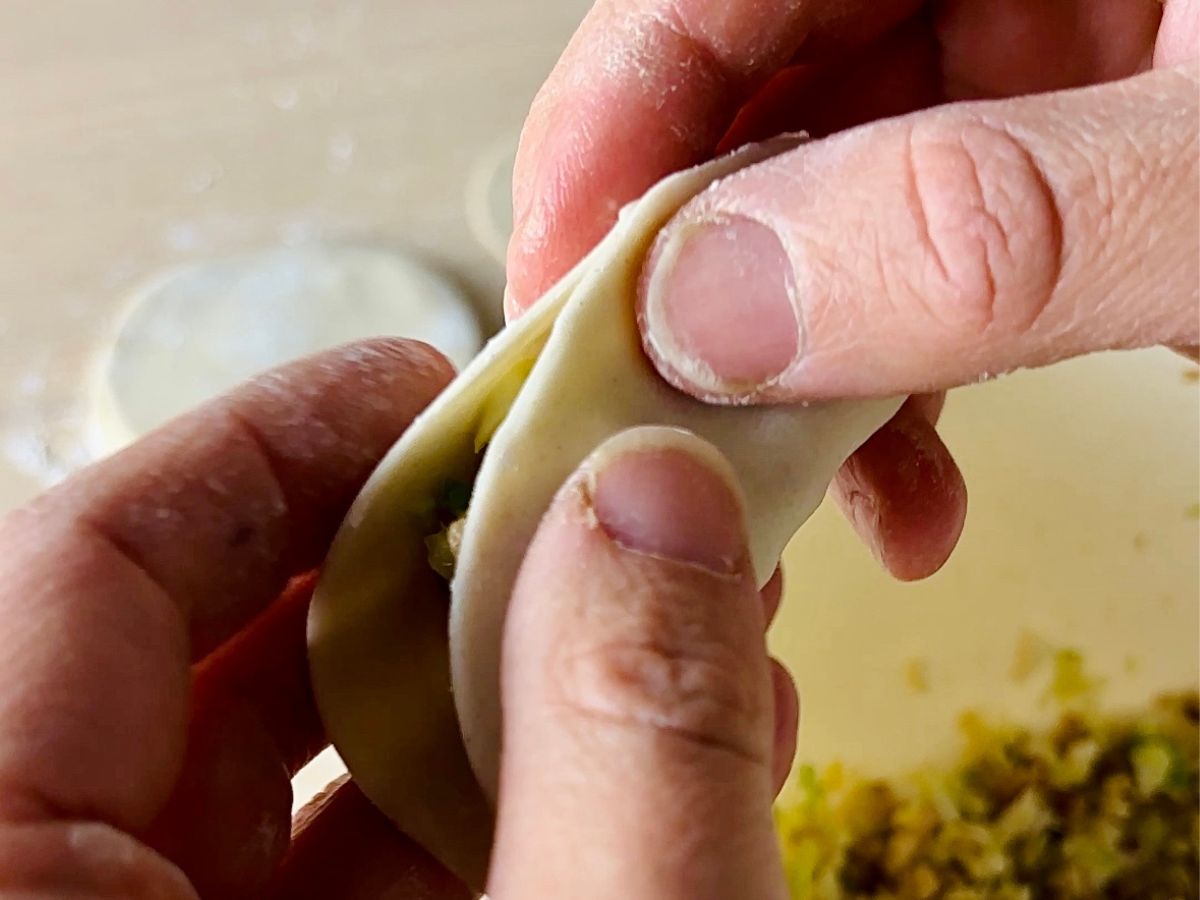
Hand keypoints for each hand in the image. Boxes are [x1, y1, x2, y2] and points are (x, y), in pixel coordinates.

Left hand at [0, 341, 797, 898]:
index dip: (271, 447)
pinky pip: (369, 878)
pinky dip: (512, 805)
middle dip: (438, 563)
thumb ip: (620, 750)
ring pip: (314, 780)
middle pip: (218, 668)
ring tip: (669, 613)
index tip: (435, 385)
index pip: (87, 576)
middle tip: (585, 495)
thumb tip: (654, 499)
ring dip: (508, 683)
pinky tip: (658, 751)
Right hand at [507, 0, 1199, 580]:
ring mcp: (1021, 93)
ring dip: (793, 380)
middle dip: (698, 286)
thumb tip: (724, 305)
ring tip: (794, 499)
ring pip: (817, 222)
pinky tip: (906, 494)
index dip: (612, 120)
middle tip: (656, 417)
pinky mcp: (1043, 195)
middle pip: (750, 106)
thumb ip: (990, 230)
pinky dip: (890, 399)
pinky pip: (909, 284)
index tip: (565, 288)